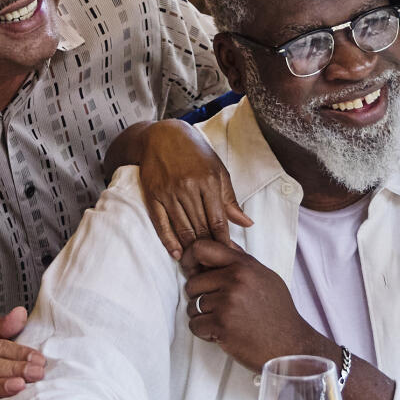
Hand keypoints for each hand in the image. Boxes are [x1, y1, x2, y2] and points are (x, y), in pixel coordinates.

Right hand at [136, 120, 250, 259]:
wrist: (161, 136)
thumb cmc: (194, 152)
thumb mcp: (217, 170)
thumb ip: (229, 199)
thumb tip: (247, 224)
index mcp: (208, 181)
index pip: (218, 219)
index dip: (223, 240)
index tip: (228, 253)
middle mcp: (188, 187)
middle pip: (200, 227)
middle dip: (208, 247)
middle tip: (214, 263)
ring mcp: (169, 192)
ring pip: (182, 228)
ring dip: (191, 247)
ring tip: (198, 261)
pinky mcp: (153, 196)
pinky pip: (161, 224)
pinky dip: (169, 241)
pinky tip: (177, 253)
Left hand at [182, 237, 333, 374]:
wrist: (290, 346)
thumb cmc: (278, 313)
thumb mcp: (265, 278)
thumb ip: (241, 260)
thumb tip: (221, 243)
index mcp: (244, 265)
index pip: (201, 248)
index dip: (189, 260)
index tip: (191, 271)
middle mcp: (235, 280)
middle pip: (193, 283)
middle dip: (199, 298)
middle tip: (218, 309)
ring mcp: (228, 302)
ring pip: (192, 306)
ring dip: (203, 317)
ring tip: (225, 322)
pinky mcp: (222, 325)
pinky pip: (195, 325)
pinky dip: (205, 332)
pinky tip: (223, 334)